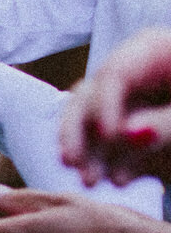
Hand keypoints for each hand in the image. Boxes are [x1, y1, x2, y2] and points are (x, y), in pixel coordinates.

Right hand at [63, 28, 170, 187]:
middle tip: (72, 163)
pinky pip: (111, 145)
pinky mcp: (136, 131)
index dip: (105, 104)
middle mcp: (135, 74)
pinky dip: (109, 162)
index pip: (115, 72)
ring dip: (88, 152)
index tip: (108, 136)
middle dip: (80, 131)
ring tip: (92, 182)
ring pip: (91, 122)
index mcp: (152, 51)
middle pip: (91, 95)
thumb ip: (168, 121)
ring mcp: (132, 102)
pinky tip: (117, 182)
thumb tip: (128, 133)